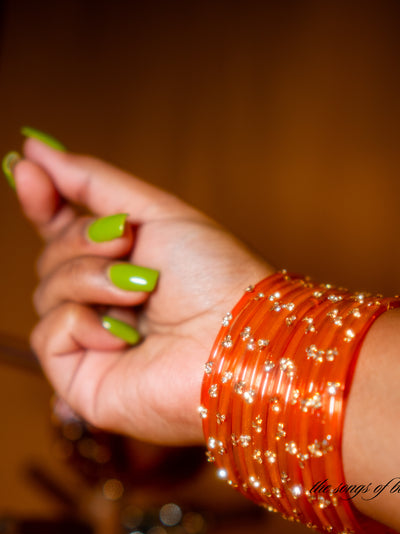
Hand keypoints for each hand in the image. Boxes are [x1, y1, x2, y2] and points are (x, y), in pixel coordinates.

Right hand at [13, 139, 272, 444]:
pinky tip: (124, 336)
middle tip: (125, 242)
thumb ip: (93, 184)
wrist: (238, 336)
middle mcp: (107, 307)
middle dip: (82, 242)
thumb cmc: (215, 278)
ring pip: (45, 293)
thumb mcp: (156, 212)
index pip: (63, 234)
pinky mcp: (84, 383)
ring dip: (90, 280)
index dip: (43, 202)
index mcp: (125, 269)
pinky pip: (48, 336)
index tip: (27, 169)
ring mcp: (95, 346)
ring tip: (140, 290)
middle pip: (50, 260)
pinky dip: (82, 324)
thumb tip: (36, 150)